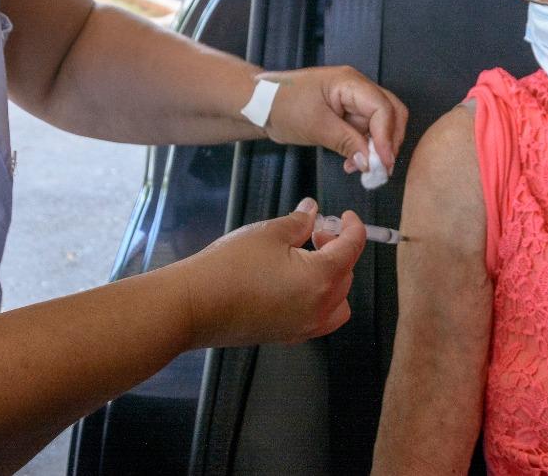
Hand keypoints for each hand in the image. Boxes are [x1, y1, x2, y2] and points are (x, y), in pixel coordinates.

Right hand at [182, 198, 366, 345]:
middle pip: (347, 274)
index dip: (353, 227)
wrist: (195, 305)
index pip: (352, 248)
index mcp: (321, 278)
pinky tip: (294, 281)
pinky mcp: (287, 336)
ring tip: (306, 260)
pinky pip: (319, 318)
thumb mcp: (269, 233)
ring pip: (338, 301)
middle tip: (314, 233)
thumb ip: (298, 222)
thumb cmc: (230, 267)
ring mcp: (304, 326)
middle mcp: (319, 307)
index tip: (346, 216)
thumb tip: (312, 211)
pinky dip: (319, 299)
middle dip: (337, 249)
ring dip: (333, 278)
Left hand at [260, 66, 407, 177]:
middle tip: (382, 168)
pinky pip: (365, 131)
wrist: (259, 105)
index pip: (382, 107)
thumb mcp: (315, 125)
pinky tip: (352, 164)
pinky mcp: (346, 114)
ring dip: (376, 148)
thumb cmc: (281, 105)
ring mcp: (352, 101)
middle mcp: (356, 88)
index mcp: (350, 82)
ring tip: (363, 169)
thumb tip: (370, 162)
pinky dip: (364, 148)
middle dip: (389, 141)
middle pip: (390, 112)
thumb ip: (346, 142)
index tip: (383, 162)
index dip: (387, 136)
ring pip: (380, 124)